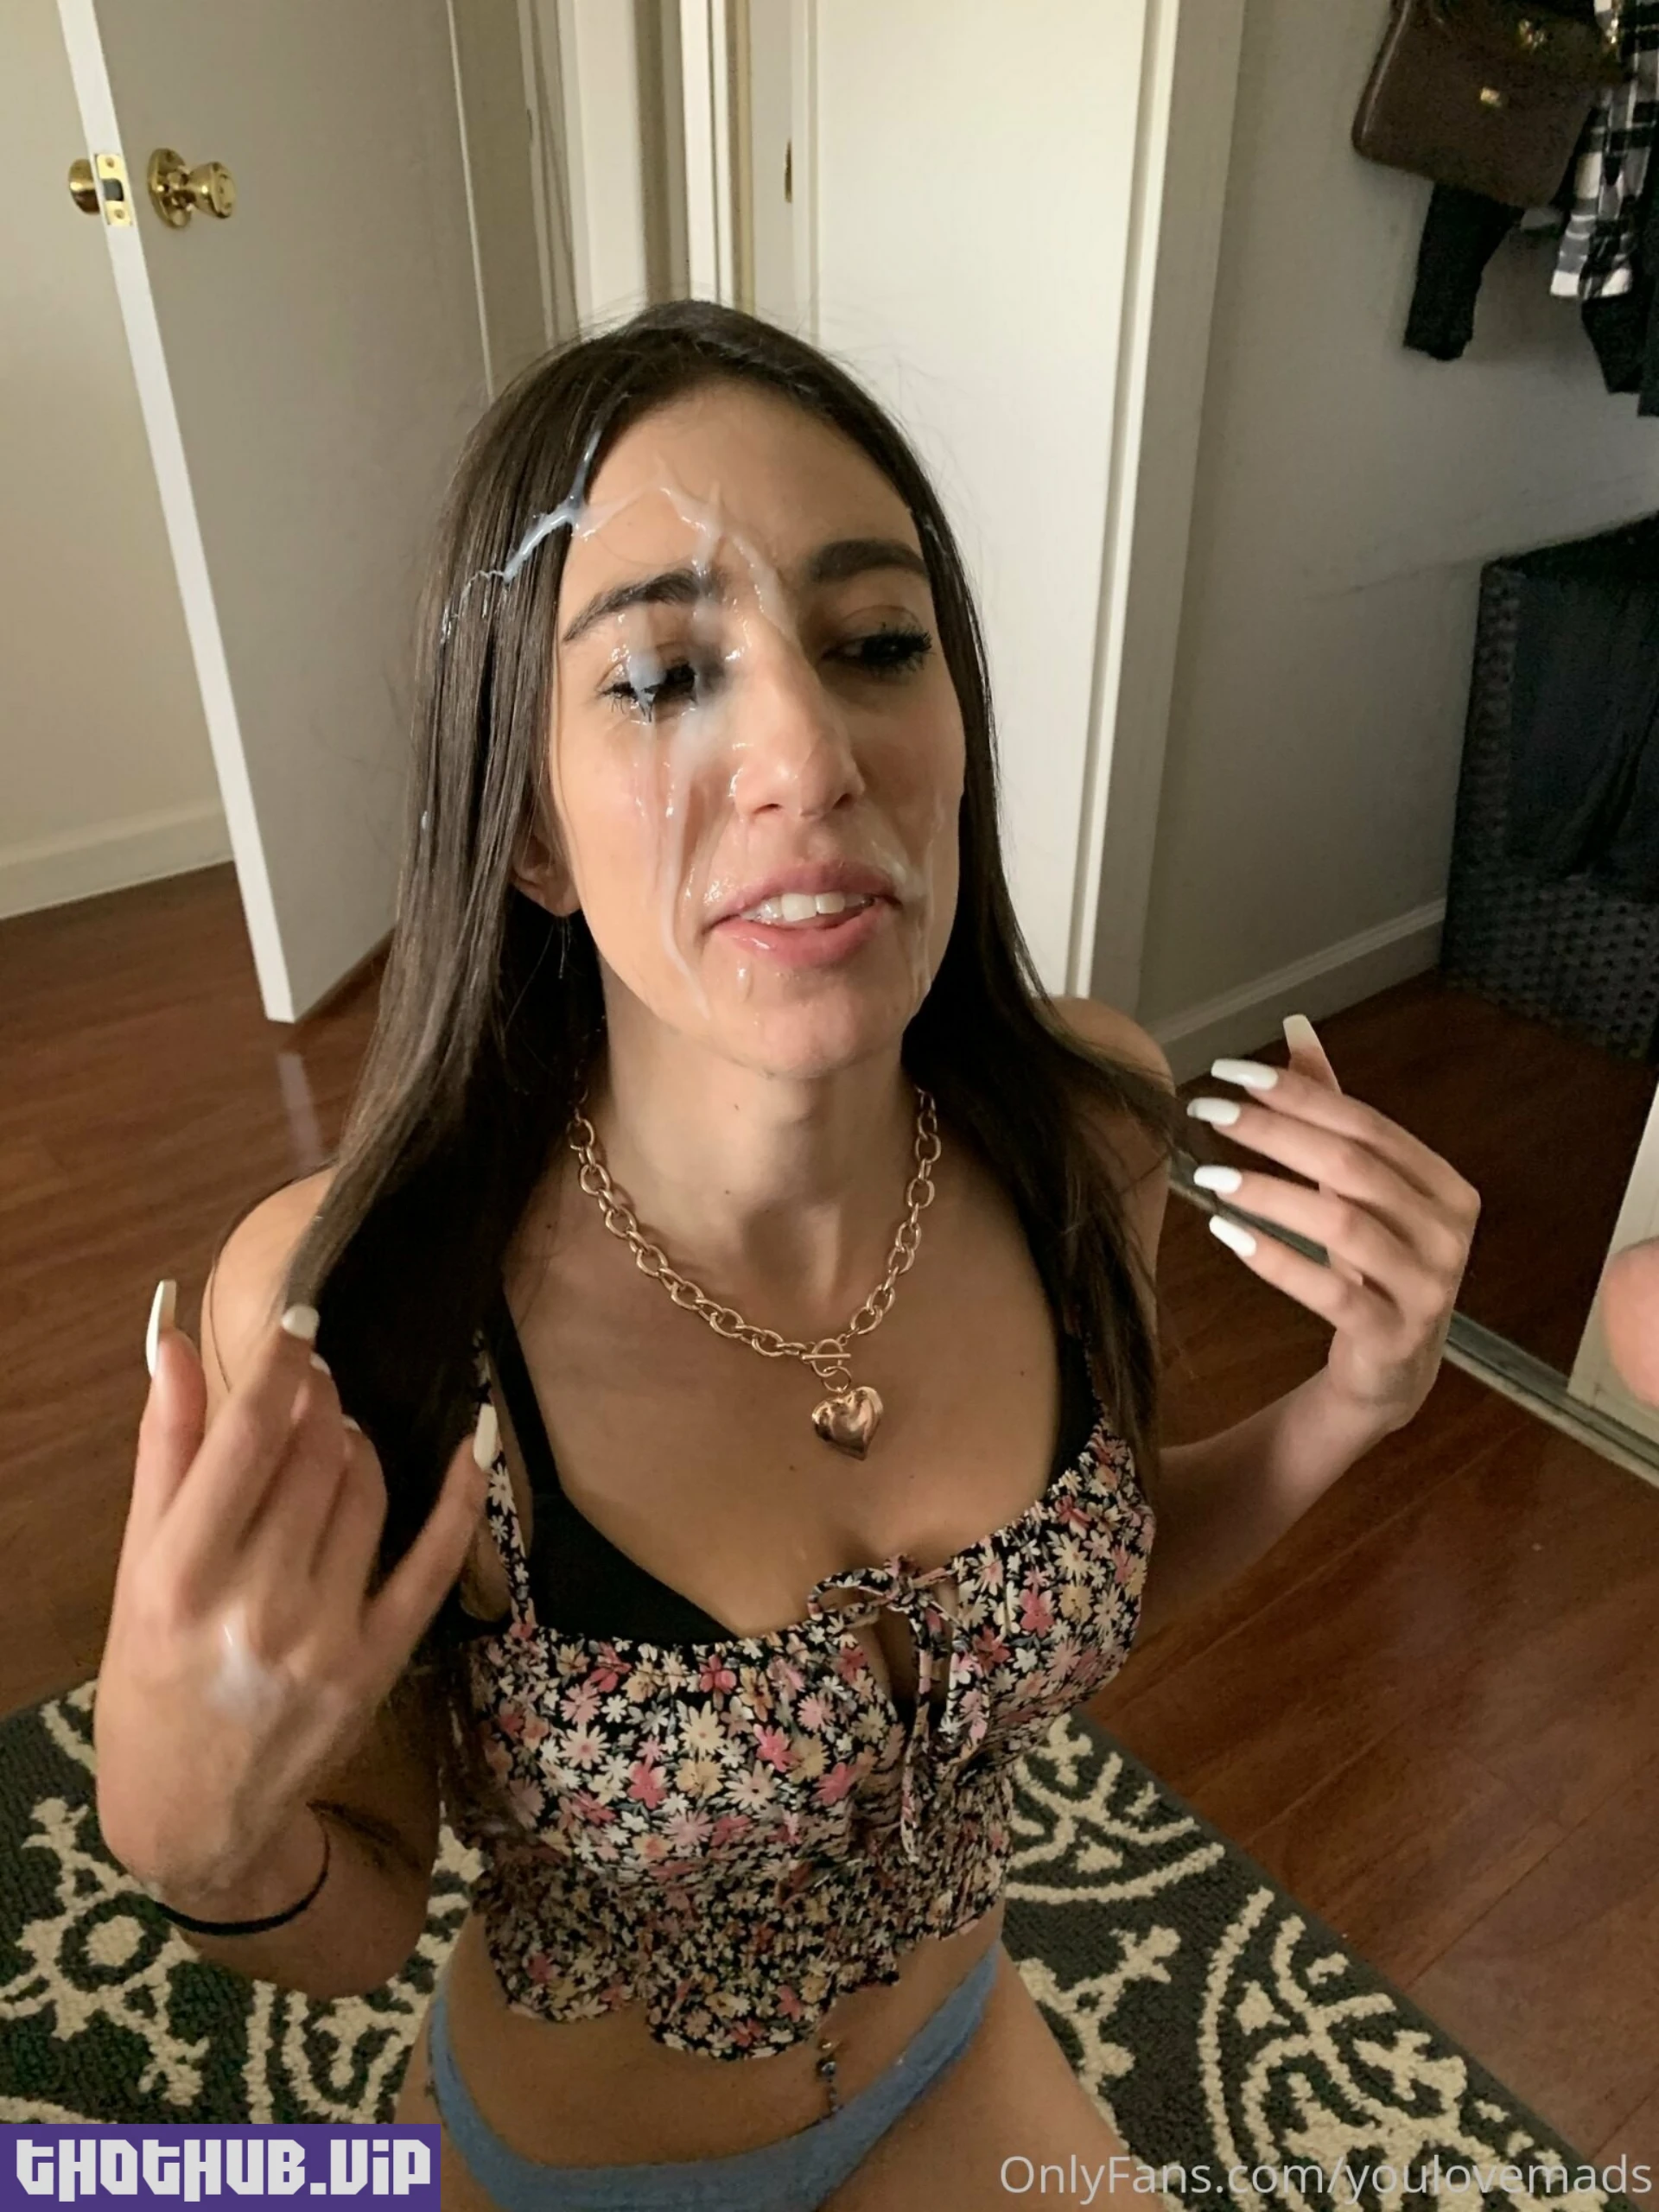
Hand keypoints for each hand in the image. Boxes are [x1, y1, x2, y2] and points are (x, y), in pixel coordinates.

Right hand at [94, 1288, 490, 1898]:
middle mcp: (255, 1603)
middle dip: (318, 1400)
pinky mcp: (377, 1663)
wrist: (191, 1811)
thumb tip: (178, 1341)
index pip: (246, 1437)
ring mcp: (324, 1636)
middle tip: (309, 1386)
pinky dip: (459, 1496)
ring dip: (357, 1443)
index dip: (281, 1364)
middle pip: (314, 1455)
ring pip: (367, 1489)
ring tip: (332, 1440)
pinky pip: (432, 1561)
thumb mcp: (136, 1566)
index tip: (302, 1315)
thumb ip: (165, 1450)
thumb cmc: (151, 1674)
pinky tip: (472, 1445)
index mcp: (180, 1574)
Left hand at [1189, 1014, 1479, 1430]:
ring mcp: (1427, 1289)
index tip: (1230, 1071)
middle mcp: (1448, 1234)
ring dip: (1268, 1192)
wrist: (1392, 1371)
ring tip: (1207, 1173)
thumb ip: (1332, 1110)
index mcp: (1445, 1187)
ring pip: (1342, 1225)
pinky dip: (1276, 1260)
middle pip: (1353, 1167)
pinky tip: (1227, 1233)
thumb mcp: (1356, 1186)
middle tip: (1206, 1110)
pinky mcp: (1393, 1339)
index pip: (1366, 1125)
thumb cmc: (1371, 1264)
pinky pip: (1331, 1293)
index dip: (1299, 1093)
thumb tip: (1296, 1027)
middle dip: (1274, 1132)